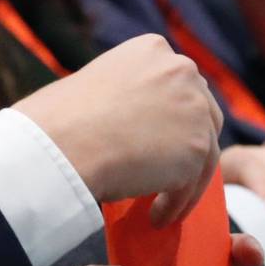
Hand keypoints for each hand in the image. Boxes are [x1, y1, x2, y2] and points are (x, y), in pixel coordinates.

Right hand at [17, 35, 222, 226]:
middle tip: (167, 174)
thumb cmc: (61, 118)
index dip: (173, 116)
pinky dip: (177, 203)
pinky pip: (194, 184)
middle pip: (202, 114)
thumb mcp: (100, 82)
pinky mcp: (198, 148)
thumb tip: (138, 123)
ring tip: (158, 206)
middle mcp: (181, 69)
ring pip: (203, 153)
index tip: (161, 141)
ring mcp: (194, 108)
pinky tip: (156, 216)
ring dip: (183, 182)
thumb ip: (130, 94)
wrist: (61, 143)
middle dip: (188, 145)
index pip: (179, 85)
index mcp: (153, 49)